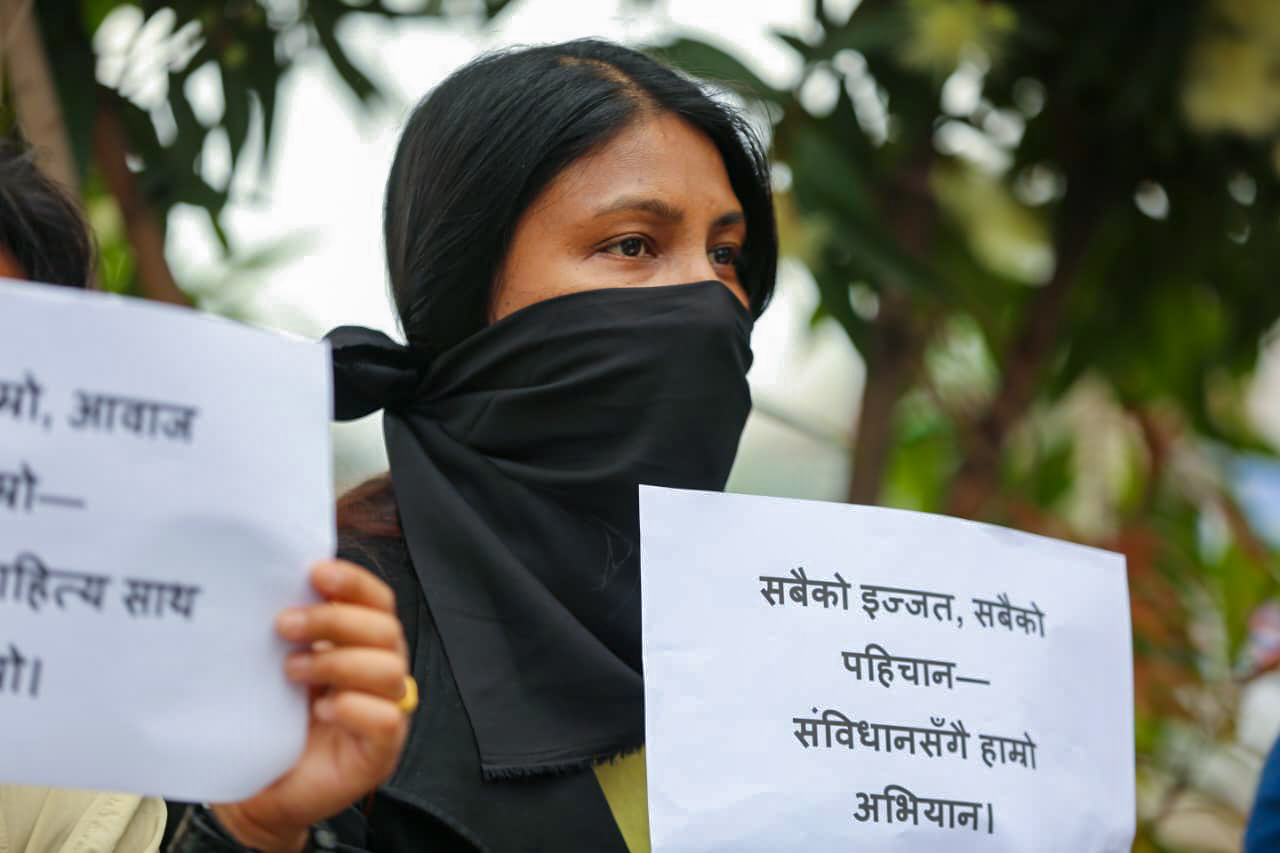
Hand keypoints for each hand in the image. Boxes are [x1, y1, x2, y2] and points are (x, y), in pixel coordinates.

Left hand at [211, 560, 411, 852]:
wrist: (262, 789)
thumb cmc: (273, 722)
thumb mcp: (280, 664)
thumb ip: (292, 629)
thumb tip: (271, 582)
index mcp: (363, 644)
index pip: (378, 601)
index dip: (354, 583)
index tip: (316, 572)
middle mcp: (381, 671)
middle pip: (385, 629)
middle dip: (334, 620)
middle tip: (284, 625)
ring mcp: (386, 710)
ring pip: (390, 669)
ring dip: (338, 663)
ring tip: (293, 673)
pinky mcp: (381, 750)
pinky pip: (388, 718)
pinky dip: (354, 707)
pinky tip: (322, 710)